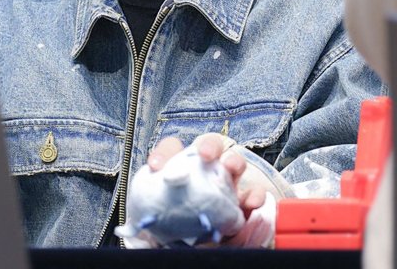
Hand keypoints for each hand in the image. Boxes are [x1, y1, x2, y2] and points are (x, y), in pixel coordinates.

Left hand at [148, 133, 266, 244]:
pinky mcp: (241, 207)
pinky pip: (253, 196)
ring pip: (234, 163)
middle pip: (209, 147)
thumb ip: (154, 214)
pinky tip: (252, 202)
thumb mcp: (156, 222)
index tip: (157, 166)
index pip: (171, 150)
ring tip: (230, 167)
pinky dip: (256, 195)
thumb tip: (143, 221)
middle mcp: (203, 173)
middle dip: (209, 145)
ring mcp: (224, 188)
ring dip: (234, 160)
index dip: (164, 153)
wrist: (190, 253)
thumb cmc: (171, 233)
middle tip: (205, 154)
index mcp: (178, 171)